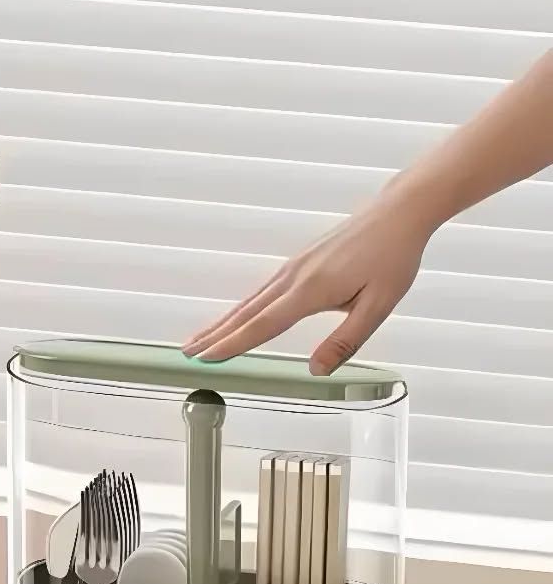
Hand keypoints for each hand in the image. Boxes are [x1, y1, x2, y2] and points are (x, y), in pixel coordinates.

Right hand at [182, 200, 432, 373]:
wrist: (398, 213)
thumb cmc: (393, 258)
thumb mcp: (379, 305)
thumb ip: (345, 340)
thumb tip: (317, 371)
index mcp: (311, 291)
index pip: (262, 325)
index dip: (233, 344)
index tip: (207, 359)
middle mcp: (294, 278)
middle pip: (245, 313)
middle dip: (214, 335)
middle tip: (186, 353)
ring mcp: (292, 269)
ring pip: (249, 302)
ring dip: (222, 323)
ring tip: (198, 340)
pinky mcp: (297, 264)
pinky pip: (261, 292)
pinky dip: (240, 309)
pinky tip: (234, 318)